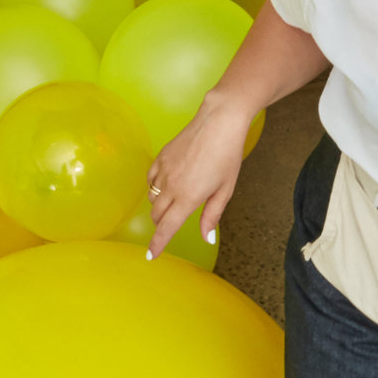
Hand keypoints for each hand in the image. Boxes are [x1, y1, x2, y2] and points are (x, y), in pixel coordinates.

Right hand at [147, 97, 247, 258]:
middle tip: (171, 224)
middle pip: (156, 214)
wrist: (218, 121)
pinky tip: (166, 184)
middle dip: (161, 224)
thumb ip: (212, 215)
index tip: (150, 256)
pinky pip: (150, 179)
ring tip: (174, 201)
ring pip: (151, 197)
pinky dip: (154, 187)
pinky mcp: (160, 157)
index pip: (166, 228)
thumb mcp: (225, 190)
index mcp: (188, 198)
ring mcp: (163, 170)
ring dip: (159, 205)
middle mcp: (171, 186)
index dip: (157, 244)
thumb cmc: (227, 156)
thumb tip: (206, 238)